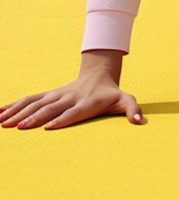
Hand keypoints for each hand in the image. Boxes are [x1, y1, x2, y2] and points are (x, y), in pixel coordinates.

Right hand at [0, 71, 143, 129]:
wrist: (99, 74)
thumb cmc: (111, 93)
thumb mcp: (125, 99)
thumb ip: (132, 109)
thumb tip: (140, 120)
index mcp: (86, 102)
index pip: (74, 112)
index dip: (63, 119)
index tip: (49, 127)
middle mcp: (69, 98)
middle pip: (50, 108)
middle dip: (35, 118)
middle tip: (19, 128)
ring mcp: (57, 95)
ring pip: (36, 103)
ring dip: (19, 112)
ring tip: (3, 122)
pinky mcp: (49, 95)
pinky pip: (30, 99)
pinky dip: (14, 105)